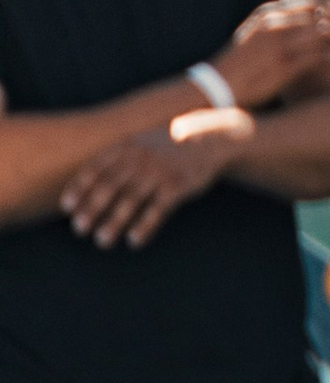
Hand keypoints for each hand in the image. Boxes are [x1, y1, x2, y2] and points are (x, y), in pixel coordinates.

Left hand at [58, 107, 246, 249]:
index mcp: (127, 147)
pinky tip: (134, 241)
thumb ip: (116, 158)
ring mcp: (160, 172)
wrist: (209, 141)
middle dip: (91, 209)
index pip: (96, 169)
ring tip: (102, 241)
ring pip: (131, 201)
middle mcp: (140, 158)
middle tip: (79, 229)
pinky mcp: (178, 186)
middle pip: (109, 186)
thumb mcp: (140, 143)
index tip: (68, 209)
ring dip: (114, 223)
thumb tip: (87, 184)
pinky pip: (157, 210)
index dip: (79, 189)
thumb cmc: (167, 148)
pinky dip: (144, 226)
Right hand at [216, 0, 329, 108]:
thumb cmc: (235, 68)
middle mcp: (274, 23)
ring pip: (324, 35)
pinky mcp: (285, 64)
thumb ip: (272, 29)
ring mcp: (280, 43)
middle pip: (321, 16)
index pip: (310, 2)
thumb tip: (295, 27)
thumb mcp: (251, 38)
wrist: (214, 88)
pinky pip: (321, 56)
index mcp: (266, 14)